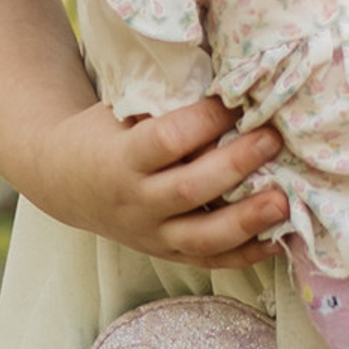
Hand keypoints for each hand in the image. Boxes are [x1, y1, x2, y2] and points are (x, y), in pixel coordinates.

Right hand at [26, 94, 289, 267]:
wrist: (64, 182)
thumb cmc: (102, 133)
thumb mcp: (119, 112)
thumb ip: (164, 107)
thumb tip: (228, 87)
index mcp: (121, 159)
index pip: (167, 140)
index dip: (204, 120)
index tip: (235, 100)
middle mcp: (135, 202)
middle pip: (190, 190)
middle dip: (235, 165)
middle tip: (272, 140)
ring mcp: (150, 235)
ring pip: (202, 237)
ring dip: (247, 220)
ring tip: (283, 202)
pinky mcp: (165, 254)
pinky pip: (209, 261)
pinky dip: (245, 254)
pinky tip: (277, 241)